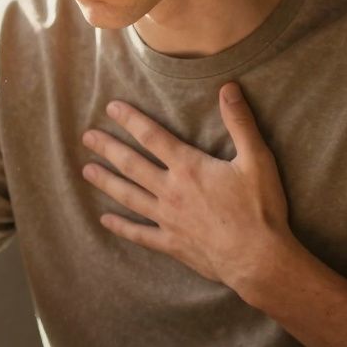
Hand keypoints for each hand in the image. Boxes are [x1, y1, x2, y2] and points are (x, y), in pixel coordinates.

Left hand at [80, 81, 295, 291]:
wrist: (258, 259)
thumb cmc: (260, 209)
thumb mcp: (257, 159)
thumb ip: (240, 123)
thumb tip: (228, 88)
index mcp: (189, 167)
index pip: (152, 136)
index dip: (130, 120)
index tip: (111, 108)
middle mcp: (171, 191)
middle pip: (131, 165)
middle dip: (108, 148)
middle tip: (87, 137)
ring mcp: (167, 219)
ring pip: (128, 196)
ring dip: (106, 182)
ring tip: (86, 171)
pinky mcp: (171, 243)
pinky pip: (139, 234)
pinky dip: (121, 226)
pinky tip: (105, 220)